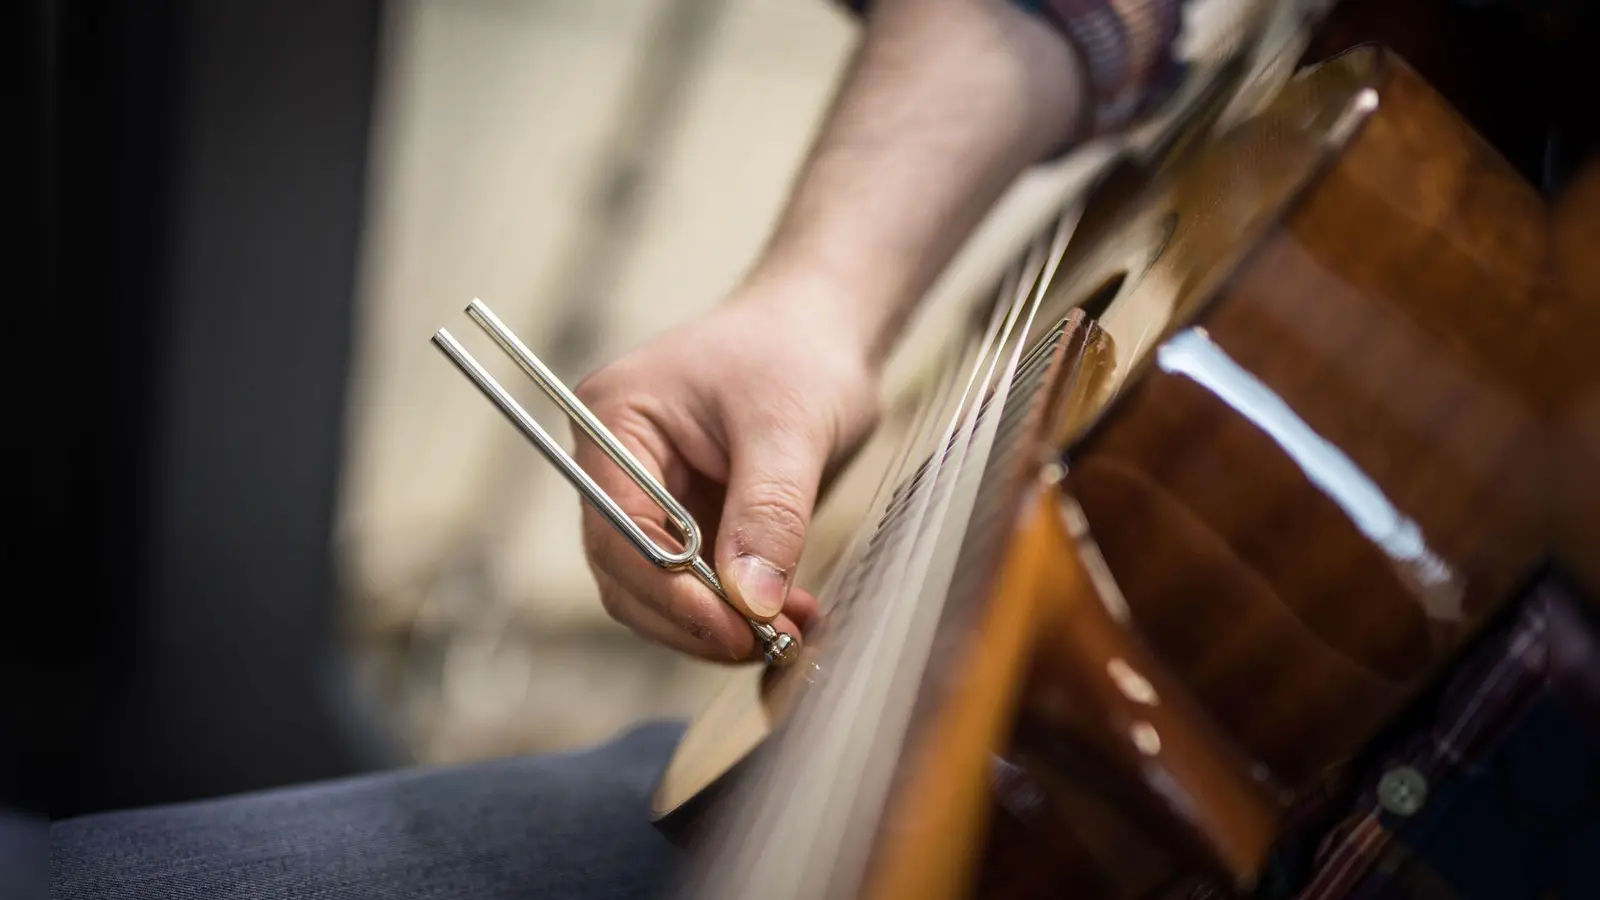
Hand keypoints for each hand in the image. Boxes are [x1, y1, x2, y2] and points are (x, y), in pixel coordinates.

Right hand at [573, 279, 880, 661]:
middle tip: (766, 643)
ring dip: (717, 623)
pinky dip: (738, 609)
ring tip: (789, 631)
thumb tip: (751, 604)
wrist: (826, 326)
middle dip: (693, 617)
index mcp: (613, 419)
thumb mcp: (790, 427)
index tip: (735, 628)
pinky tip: (789, 615)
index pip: (617, 527)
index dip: (669, 589)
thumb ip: (768, 513)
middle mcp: (615, 462)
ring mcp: (648, 494)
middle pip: (625, 571)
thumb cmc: (799, 350)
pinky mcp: (686, 518)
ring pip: (656, 591)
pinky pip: (696, 584)